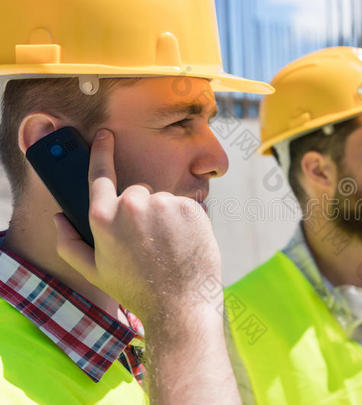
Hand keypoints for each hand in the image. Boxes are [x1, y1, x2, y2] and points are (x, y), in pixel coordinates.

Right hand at [53, 129, 220, 321]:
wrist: (180, 304)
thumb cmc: (136, 290)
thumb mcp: (95, 272)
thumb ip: (70, 244)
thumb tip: (58, 219)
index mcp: (104, 218)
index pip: (99, 175)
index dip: (101, 153)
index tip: (106, 135)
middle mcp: (132, 204)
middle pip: (136, 192)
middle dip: (140, 210)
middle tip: (148, 241)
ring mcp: (164, 204)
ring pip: (162, 200)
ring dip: (164, 216)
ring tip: (168, 247)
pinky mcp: (190, 207)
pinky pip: (185, 206)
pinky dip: (186, 220)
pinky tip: (184, 243)